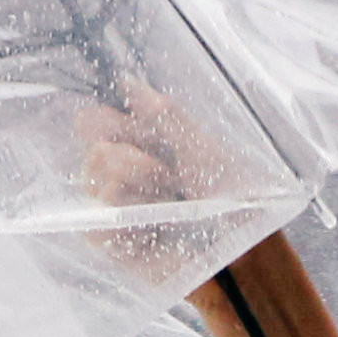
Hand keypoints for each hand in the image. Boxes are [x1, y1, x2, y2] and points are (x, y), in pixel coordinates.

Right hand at [76, 79, 278, 291]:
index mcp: (149, 148)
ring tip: (167, 200)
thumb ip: (165, 116)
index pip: (103, 122)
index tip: (124, 123)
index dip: (108, 120)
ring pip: (92, 179)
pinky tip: (149, 222)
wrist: (245, 255)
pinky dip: (123, 215)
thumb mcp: (206, 149)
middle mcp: (128, 176)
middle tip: (167, 174)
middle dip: (132, 155)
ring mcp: (119, 210)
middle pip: (94, 148)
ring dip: (133, 182)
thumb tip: (128, 81)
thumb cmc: (237, 201)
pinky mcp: (115, 244)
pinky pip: (93, 221)